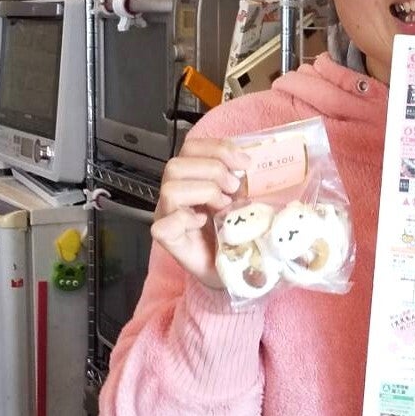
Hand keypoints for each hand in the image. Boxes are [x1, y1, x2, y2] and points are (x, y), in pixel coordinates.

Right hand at [149, 138, 249, 289]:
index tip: (245, 163)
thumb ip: (241, 178)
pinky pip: (163, 226)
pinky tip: (203, 223)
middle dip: (212, 170)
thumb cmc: (236, 230)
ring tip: (224, 205)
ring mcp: (169, 217)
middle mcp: (175, 194)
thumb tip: (250, 163)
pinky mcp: (169, 241)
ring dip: (204, 192)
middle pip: (176, 165)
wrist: (234, 268)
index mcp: (191, 178)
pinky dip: (184, 220)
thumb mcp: (242, 197)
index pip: (191, 148)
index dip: (217, 148)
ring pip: (170, 190)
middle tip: (234, 188)